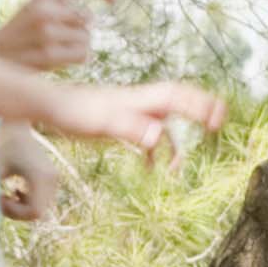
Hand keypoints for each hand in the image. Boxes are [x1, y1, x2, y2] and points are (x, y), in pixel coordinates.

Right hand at [0, 0, 114, 74]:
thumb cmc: (21, 29)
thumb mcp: (37, 3)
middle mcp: (45, 11)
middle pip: (87, 18)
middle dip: (79, 29)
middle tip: (59, 37)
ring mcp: (47, 33)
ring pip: (86, 38)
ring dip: (77, 46)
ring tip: (56, 48)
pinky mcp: (50, 55)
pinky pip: (83, 55)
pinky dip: (77, 59)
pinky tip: (60, 59)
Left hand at [0, 122, 76, 225]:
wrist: (8, 124)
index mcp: (40, 176)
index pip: (34, 212)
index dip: (13, 213)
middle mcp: (52, 177)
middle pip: (39, 212)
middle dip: (16, 211)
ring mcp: (54, 177)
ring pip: (41, 207)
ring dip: (21, 206)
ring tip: (4, 194)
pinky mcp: (52, 176)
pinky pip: (42, 200)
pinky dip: (27, 200)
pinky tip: (14, 189)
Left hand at [38, 76, 221, 159]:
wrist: (48, 108)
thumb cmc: (74, 113)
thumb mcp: (102, 123)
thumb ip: (131, 129)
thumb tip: (158, 138)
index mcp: (139, 100)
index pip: (177, 97)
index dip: (200, 105)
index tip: (218, 117)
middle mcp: (138, 103)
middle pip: (176, 103)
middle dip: (198, 112)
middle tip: (217, 123)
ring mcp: (128, 113)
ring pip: (161, 124)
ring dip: (172, 144)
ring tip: (176, 168)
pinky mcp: (117, 124)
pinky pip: (143, 136)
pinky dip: (151, 152)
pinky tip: (148, 169)